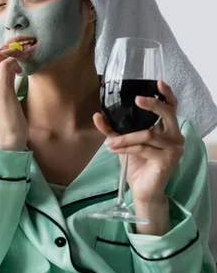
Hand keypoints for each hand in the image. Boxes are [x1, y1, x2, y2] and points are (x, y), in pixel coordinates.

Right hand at [0, 46, 29, 150]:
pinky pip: (5, 66)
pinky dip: (14, 62)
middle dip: (6, 50)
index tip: (8, 55)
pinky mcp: (1, 93)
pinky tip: (20, 72)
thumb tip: (9, 62)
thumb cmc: (7, 119)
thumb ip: (1, 79)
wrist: (9, 139)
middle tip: (19, 56)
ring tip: (21, 63)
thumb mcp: (0, 96)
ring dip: (12, 55)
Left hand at [93, 80, 184, 204]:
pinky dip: (126, 147)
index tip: (158, 82)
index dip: (166, 94)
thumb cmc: (136, 163)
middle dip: (152, 105)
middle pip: (168, 113)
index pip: (171, 107)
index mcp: (167, 128)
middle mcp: (175, 136)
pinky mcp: (168, 160)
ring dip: (125, 137)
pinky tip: (114, 149)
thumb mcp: (123, 142)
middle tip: (137, 100)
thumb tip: (97, 115)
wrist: (142, 189)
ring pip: (147, 134)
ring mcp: (174, 148)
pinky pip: (144, 148)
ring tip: (109, 142)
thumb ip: (113, 128)